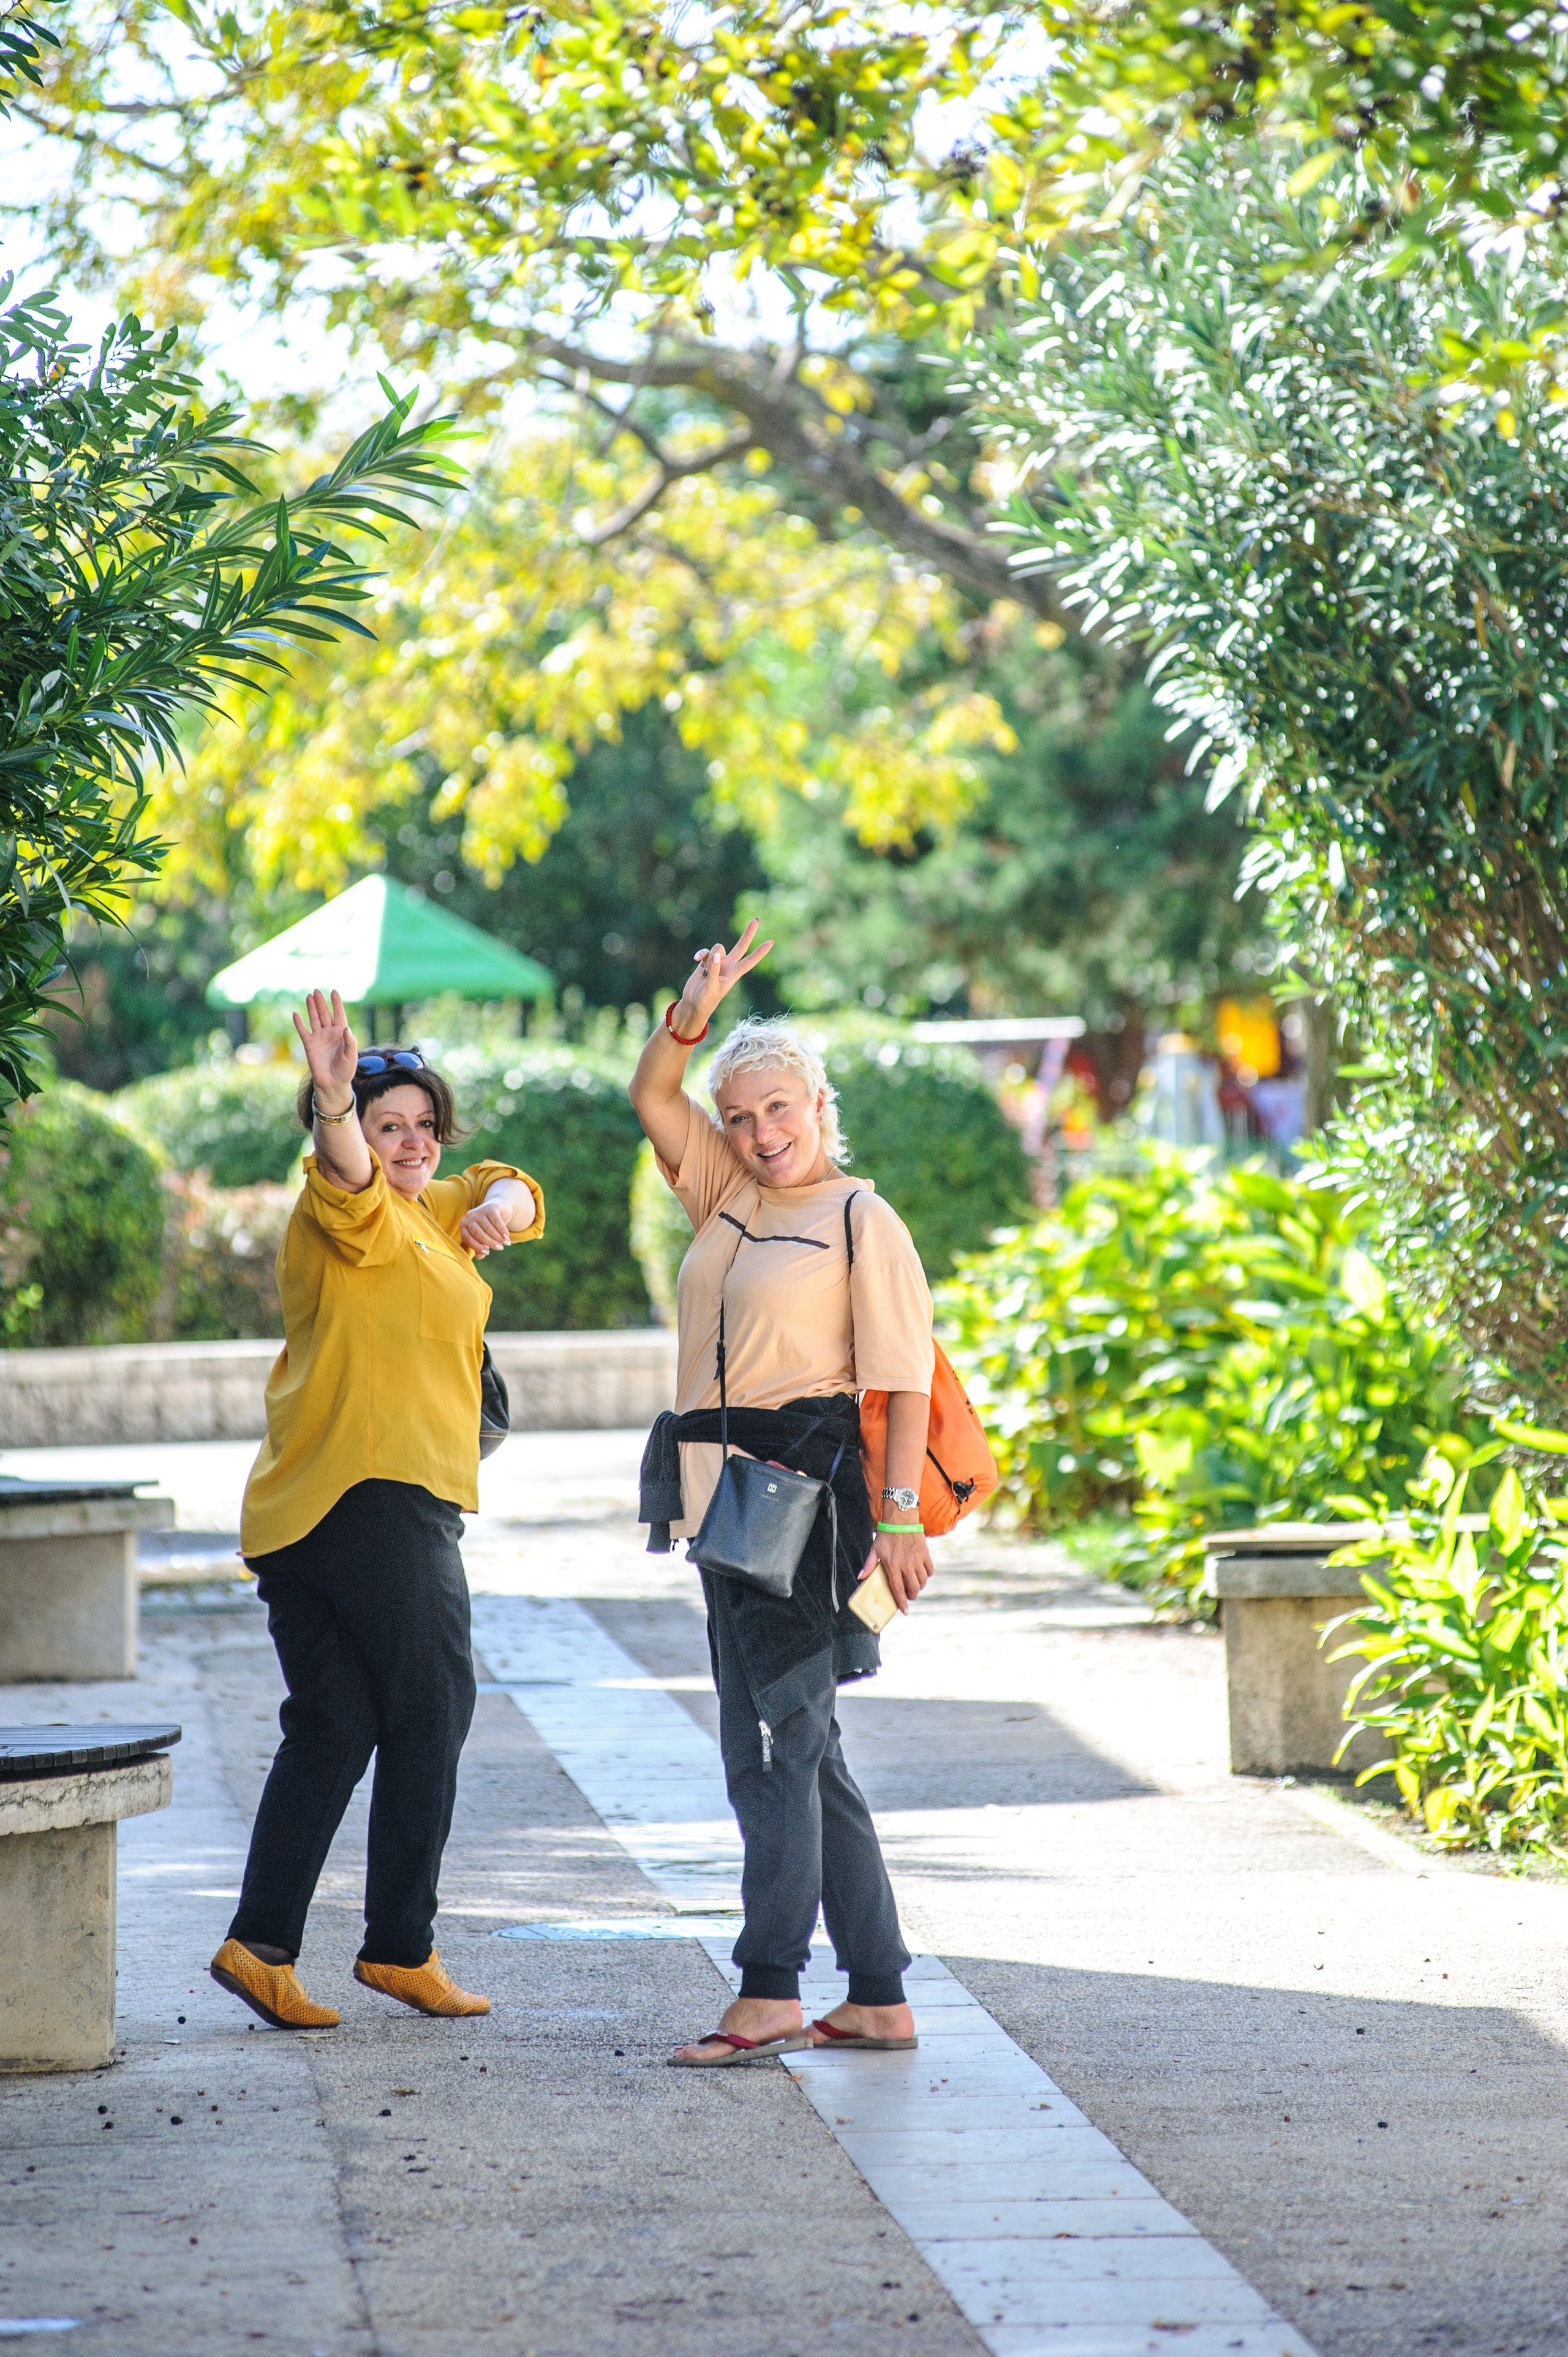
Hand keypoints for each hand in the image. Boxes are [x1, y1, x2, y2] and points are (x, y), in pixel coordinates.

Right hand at [293, 990, 357, 1108]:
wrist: (332, 1083)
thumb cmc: (345, 1070)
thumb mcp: (351, 1056)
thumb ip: (350, 1042)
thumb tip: (347, 1028)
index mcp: (342, 1033)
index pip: (339, 1015)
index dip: (336, 1003)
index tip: (334, 992)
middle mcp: (330, 1033)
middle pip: (325, 1014)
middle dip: (321, 1003)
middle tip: (317, 991)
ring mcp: (319, 1038)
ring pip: (314, 1019)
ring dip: (311, 1008)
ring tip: (309, 996)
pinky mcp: (309, 1045)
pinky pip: (303, 1031)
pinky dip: (299, 1023)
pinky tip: (295, 1014)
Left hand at [459, 1201, 513, 1258]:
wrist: (498, 1207)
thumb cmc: (488, 1225)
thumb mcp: (484, 1236)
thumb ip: (480, 1247)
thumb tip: (480, 1257)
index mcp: (464, 1225)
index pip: (468, 1239)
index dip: (477, 1247)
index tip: (487, 1253)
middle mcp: (469, 1217)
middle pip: (479, 1234)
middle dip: (491, 1243)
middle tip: (500, 1248)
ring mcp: (479, 1211)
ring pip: (489, 1229)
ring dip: (499, 1238)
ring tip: (506, 1243)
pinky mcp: (490, 1208)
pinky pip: (497, 1222)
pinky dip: (503, 1231)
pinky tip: (507, 1236)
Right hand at [675, 920, 773, 1033]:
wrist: (692, 1004)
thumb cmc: (706, 1000)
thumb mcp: (712, 987)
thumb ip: (714, 969)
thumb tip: (715, 954)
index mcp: (734, 974)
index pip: (750, 961)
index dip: (760, 952)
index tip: (771, 942)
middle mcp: (728, 966)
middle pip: (741, 946)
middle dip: (748, 934)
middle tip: (756, 920)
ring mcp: (717, 963)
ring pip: (718, 948)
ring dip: (710, 956)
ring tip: (705, 973)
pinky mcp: (706, 962)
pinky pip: (706, 952)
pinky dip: (701, 954)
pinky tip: (696, 960)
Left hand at [861, 1528, 933, 1613]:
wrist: (901, 1518)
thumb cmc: (886, 1534)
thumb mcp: (875, 1549)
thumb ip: (869, 1564)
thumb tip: (861, 1577)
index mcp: (893, 1566)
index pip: (898, 1589)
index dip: (902, 1603)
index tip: (905, 1612)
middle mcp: (906, 1565)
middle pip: (914, 1588)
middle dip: (912, 1596)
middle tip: (909, 1595)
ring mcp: (917, 1560)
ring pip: (923, 1581)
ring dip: (920, 1586)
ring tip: (915, 1584)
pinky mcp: (925, 1554)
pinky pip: (930, 1570)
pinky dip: (927, 1575)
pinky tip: (922, 1573)